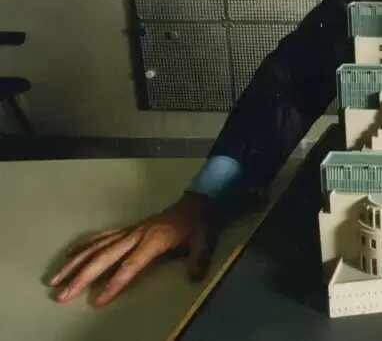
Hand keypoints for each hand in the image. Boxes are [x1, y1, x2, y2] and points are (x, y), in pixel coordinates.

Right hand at [48, 191, 217, 306]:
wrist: (199, 201)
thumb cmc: (200, 223)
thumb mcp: (206, 241)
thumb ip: (199, 259)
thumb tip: (193, 277)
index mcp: (154, 240)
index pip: (130, 265)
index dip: (114, 283)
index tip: (98, 300)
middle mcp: (136, 235)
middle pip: (104, 257)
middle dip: (82, 277)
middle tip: (62, 295)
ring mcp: (130, 231)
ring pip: (96, 247)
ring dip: (74, 263)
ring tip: (55, 279)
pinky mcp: (128, 229)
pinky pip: (101, 237)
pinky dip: (83, 246)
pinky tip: (68, 255)